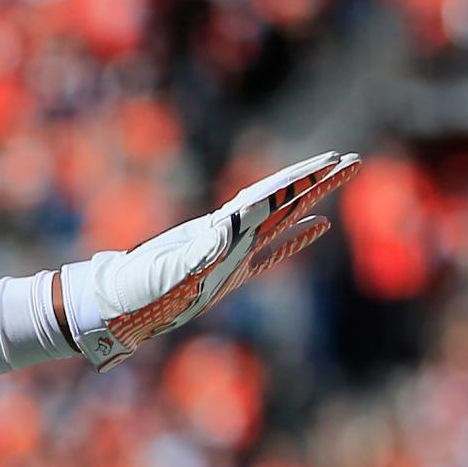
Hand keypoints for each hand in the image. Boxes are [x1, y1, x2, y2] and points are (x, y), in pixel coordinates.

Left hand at [59, 152, 357, 369]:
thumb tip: (229, 225)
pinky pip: (272, 254)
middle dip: (317, 179)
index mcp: (219, 230)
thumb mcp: (167, 271)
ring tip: (342, 177)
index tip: (331, 160)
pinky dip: (298, 239)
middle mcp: (228, 235)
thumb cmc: (136, 291)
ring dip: (314, 199)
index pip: (268, 198)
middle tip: (354, 158)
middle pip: (283, 200)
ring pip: (283, 220)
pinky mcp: (228, 276)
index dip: (299, 180)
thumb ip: (199, 250)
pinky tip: (320, 226)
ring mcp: (230, 253)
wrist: (114, 308)